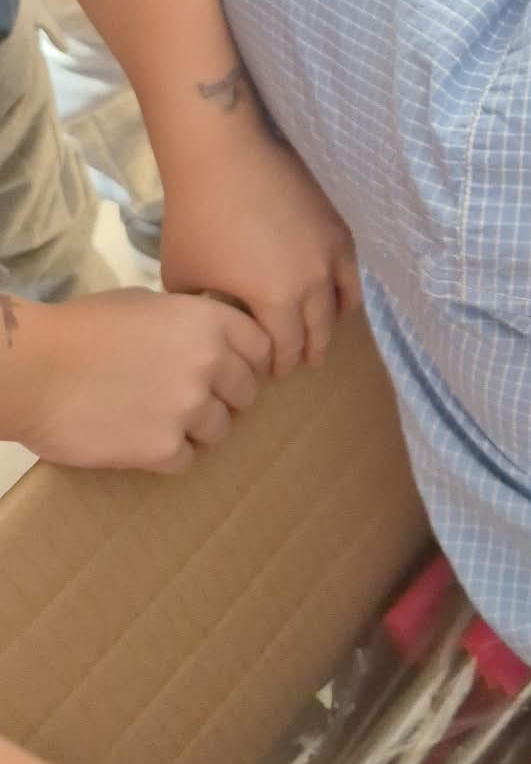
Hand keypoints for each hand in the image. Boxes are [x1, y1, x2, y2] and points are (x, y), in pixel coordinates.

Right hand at [3, 288, 269, 472]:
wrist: (35, 369)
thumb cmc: (83, 328)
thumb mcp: (148, 303)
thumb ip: (189, 321)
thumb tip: (211, 338)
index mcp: (209, 321)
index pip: (262, 348)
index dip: (249, 362)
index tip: (234, 371)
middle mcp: (210, 363)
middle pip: (246, 393)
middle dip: (223, 396)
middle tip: (189, 397)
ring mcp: (189, 408)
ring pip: (220, 430)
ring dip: (195, 428)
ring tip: (158, 418)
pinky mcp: (162, 448)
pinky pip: (185, 459)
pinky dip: (166, 454)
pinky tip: (139, 438)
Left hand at [160, 122, 359, 377]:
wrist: (223, 158)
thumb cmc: (196, 218)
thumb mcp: (184, 279)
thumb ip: (204, 311)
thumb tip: (209, 327)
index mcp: (275, 301)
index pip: (284, 350)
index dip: (275, 366)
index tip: (266, 373)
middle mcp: (313, 283)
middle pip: (317, 333)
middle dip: (304, 352)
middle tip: (292, 362)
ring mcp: (330, 254)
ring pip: (341, 306)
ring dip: (328, 327)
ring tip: (319, 337)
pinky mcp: (338, 229)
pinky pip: (351, 274)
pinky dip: (345, 295)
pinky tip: (336, 301)